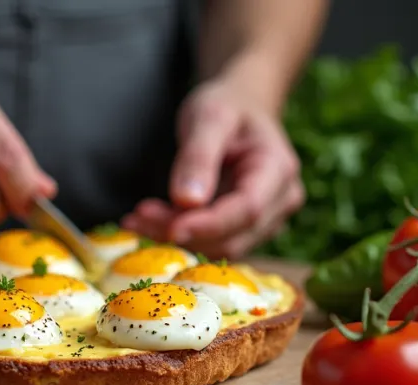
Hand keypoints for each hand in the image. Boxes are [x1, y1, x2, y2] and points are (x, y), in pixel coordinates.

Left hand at [122, 76, 304, 258]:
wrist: (241, 107)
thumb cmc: (228, 106)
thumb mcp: (209, 117)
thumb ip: (198, 157)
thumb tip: (186, 201)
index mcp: (278, 169)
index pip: (248, 209)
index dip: (209, 225)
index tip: (170, 228)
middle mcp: (281, 200)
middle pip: (234, 235)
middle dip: (184, 232)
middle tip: (136, 218)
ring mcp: (268, 218)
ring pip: (222, 246)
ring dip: (177, 237)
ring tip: (138, 219)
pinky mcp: (246, 227)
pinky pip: (215, 242)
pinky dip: (182, 236)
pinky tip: (151, 222)